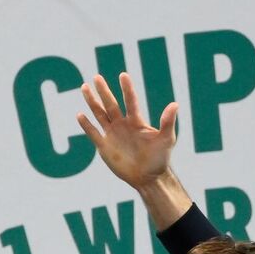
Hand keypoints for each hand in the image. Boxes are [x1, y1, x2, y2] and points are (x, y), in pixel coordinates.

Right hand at [78, 72, 179, 192]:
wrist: (149, 178)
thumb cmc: (160, 159)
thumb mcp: (166, 139)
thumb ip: (167, 122)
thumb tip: (175, 104)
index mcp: (136, 122)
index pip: (130, 101)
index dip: (127, 89)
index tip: (123, 75)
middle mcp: (123, 125)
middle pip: (111, 104)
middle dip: (104, 91)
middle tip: (97, 77)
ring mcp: (112, 135)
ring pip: (100, 114)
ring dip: (92, 102)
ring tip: (84, 87)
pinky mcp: (105, 147)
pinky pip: (93, 133)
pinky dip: (86, 125)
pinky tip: (80, 114)